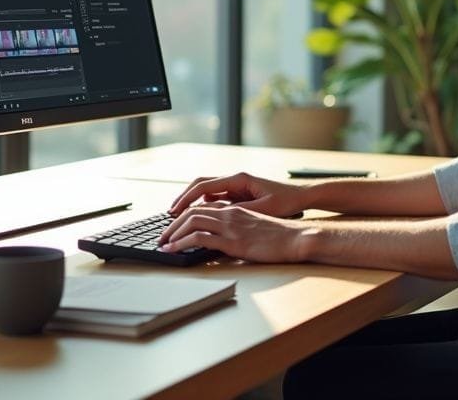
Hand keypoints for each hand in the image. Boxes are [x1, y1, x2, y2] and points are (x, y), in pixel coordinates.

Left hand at [159, 204, 307, 262]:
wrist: (295, 239)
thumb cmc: (279, 237)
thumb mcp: (255, 228)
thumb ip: (237, 229)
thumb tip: (223, 239)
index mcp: (235, 210)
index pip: (203, 208)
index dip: (185, 215)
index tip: (174, 227)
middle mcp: (230, 214)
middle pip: (192, 212)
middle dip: (173, 224)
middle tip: (162, 236)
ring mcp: (230, 226)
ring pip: (191, 221)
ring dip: (172, 232)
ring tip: (163, 243)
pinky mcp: (232, 241)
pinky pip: (199, 237)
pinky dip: (181, 242)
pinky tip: (173, 250)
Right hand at [167, 171, 309, 217]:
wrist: (302, 196)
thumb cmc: (286, 201)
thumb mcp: (263, 209)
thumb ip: (240, 211)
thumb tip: (217, 216)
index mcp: (238, 179)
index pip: (204, 186)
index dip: (186, 199)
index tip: (174, 210)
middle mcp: (234, 180)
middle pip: (200, 185)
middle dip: (184, 198)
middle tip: (170, 214)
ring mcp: (236, 186)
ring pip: (207, 191)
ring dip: (192, 202)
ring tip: (179, 217)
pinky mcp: (239, 194)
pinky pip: (215, 198)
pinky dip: (204, 206)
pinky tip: (198, 218)